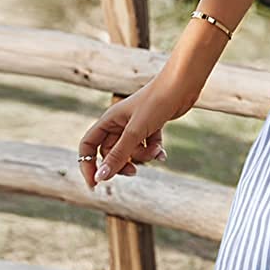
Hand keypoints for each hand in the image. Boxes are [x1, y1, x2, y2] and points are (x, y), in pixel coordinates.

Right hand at [77, 73, 197, 189]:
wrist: (182, 85)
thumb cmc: (156, 102)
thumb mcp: (135, 132)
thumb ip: (118, 155)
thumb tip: (101, 177)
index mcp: (108, 120)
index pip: (88, 146)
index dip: (87, 165)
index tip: (95, 184)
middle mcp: (119, 123)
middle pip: (111, 153)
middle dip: (122, 164)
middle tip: (133, 172)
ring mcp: (136, 125)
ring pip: (131, 152)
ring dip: (143, 156)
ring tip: (156, 151)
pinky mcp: (151, 127)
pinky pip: (147, 146)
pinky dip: (154, 150)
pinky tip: (163, 153)